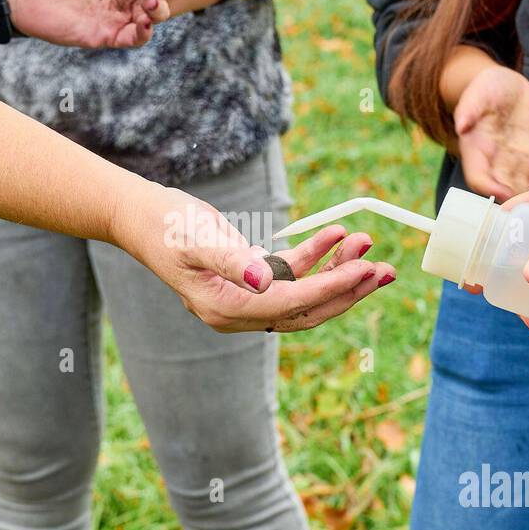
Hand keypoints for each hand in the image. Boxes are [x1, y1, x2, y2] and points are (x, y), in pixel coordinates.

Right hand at [113, 186, 396, 331]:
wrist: (142, 218)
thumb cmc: (165, 225)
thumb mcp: (195, 239)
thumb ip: (230, 258)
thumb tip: (264, 278)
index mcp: (226, 309)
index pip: (291, 304)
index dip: (331, 287)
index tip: (366, 270)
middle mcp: (239, 312)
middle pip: (307, 309)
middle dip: (349, 290)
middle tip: (386, 269)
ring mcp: (246, 298)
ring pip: (305, 293)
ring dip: (338, 271)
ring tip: (368, 245)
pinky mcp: (251, 281)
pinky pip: (293, 275)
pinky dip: (317, 257)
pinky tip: (337, 236)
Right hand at [454, 65, 528, 200]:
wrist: (512, 88)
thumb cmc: (489, 89)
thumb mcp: (477, 94)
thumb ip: (469, 109)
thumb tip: (461, 125)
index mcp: (477, 152)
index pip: (479, 180)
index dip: (490, 189)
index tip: (503, 191)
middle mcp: (496, 165)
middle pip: (504, 192)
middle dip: (516, 200)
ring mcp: (519, 165)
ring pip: (526, 191)